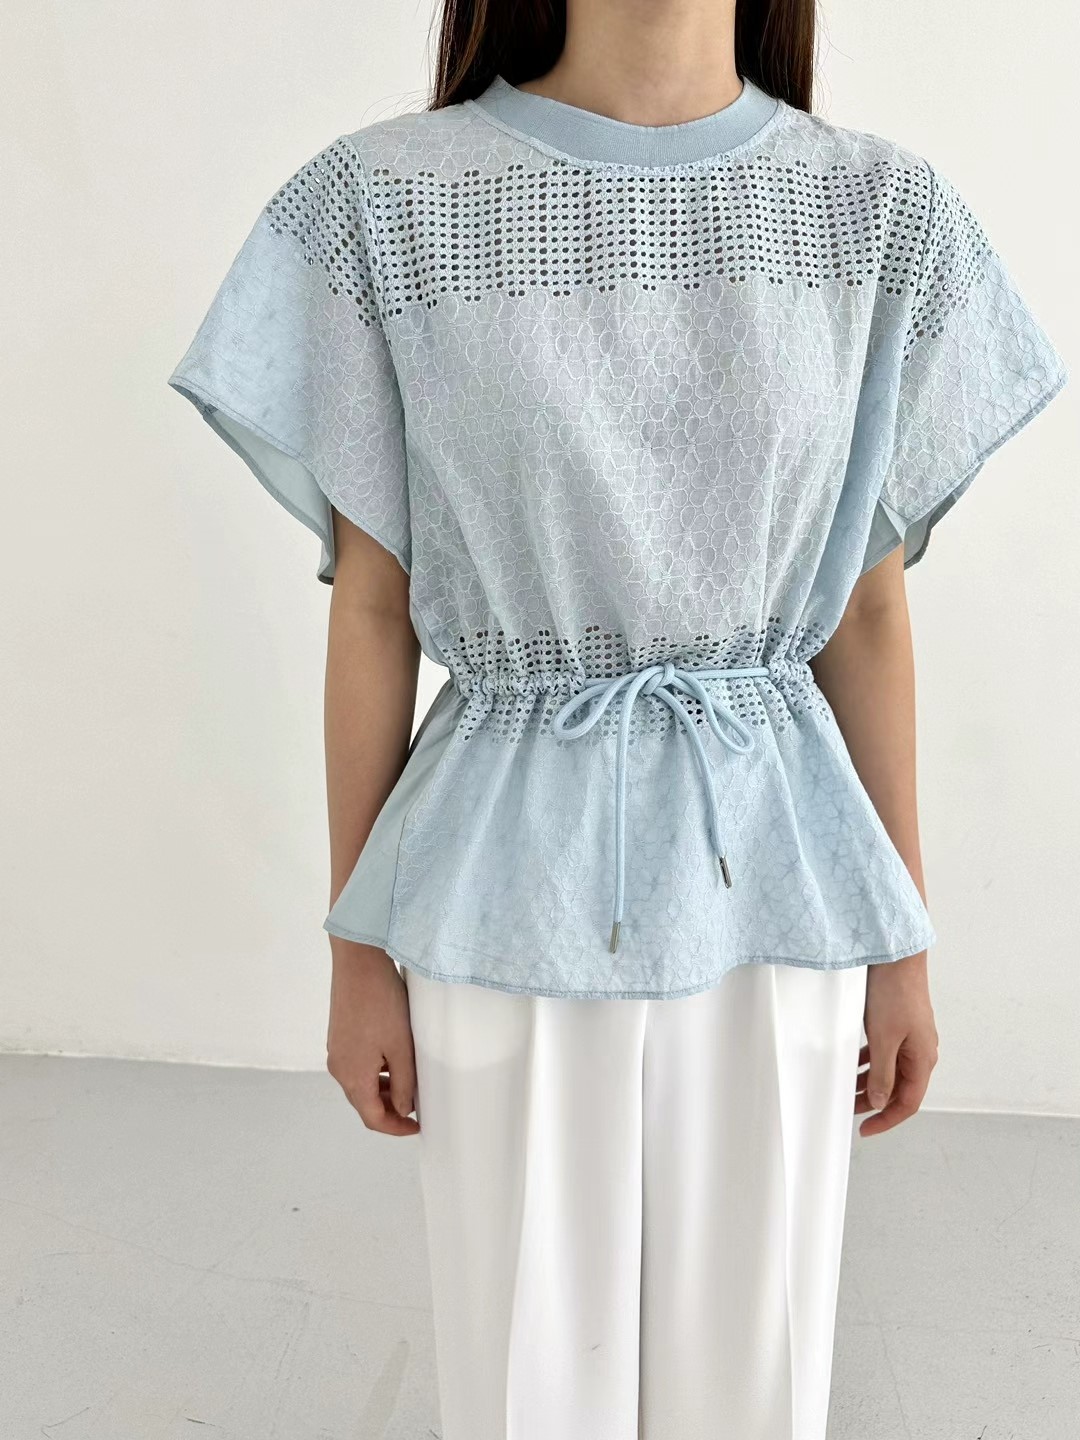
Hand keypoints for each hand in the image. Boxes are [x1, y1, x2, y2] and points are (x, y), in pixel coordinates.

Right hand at [326, 940, 418, 1135]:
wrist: (358, 962)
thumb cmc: (380, 1002)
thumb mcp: (402, 1048)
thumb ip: (404, 1084)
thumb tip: (404, 1109)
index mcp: (352, 1077)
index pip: (373, 1118)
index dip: (396, 1128)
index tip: (417, 1126)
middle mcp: (338, 1068)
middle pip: (364, 1102)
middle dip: (390, 1110)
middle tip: (417, 1107)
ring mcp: (336, 1050)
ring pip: (360, 1084)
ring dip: (383, 1090)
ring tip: (410, 1083)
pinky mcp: (339, 1036)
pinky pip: (357, 1065)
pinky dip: (375, 1072)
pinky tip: (393, 1060)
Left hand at [856, 951, 937, 1136]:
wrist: (897, 956)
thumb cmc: (895, 993)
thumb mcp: (884, 1039)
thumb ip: (882, 1073)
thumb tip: (880, 1101)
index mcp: (923, 1059)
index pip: (908, 1103)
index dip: (887, 1120)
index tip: (865, 1129)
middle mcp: (921, 1051)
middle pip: (899, 1088)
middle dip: (875, 1102)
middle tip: (850, 1109)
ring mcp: (911, 1037)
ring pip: (891, 1070)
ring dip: (870, 1082)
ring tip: (848, 1088)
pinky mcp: (900, 1024)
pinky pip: (886, 1052)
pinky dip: (870, 1062)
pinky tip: (854, 1062)